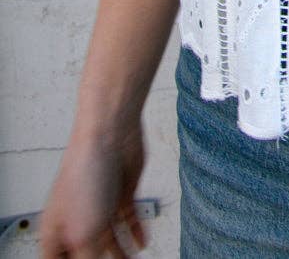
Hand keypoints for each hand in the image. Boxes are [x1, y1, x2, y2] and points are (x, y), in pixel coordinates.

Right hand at [38, 124, 146, 257]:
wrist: (109, 133)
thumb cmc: (85, 172)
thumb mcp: (83, 234)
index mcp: (56, 229)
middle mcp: (77, 218)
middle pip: (86, 252)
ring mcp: (100, 205)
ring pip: (109, 239)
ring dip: (120, 254)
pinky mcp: (122, 193)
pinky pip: (128, 220)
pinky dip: (135, 233)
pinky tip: (142, 244)